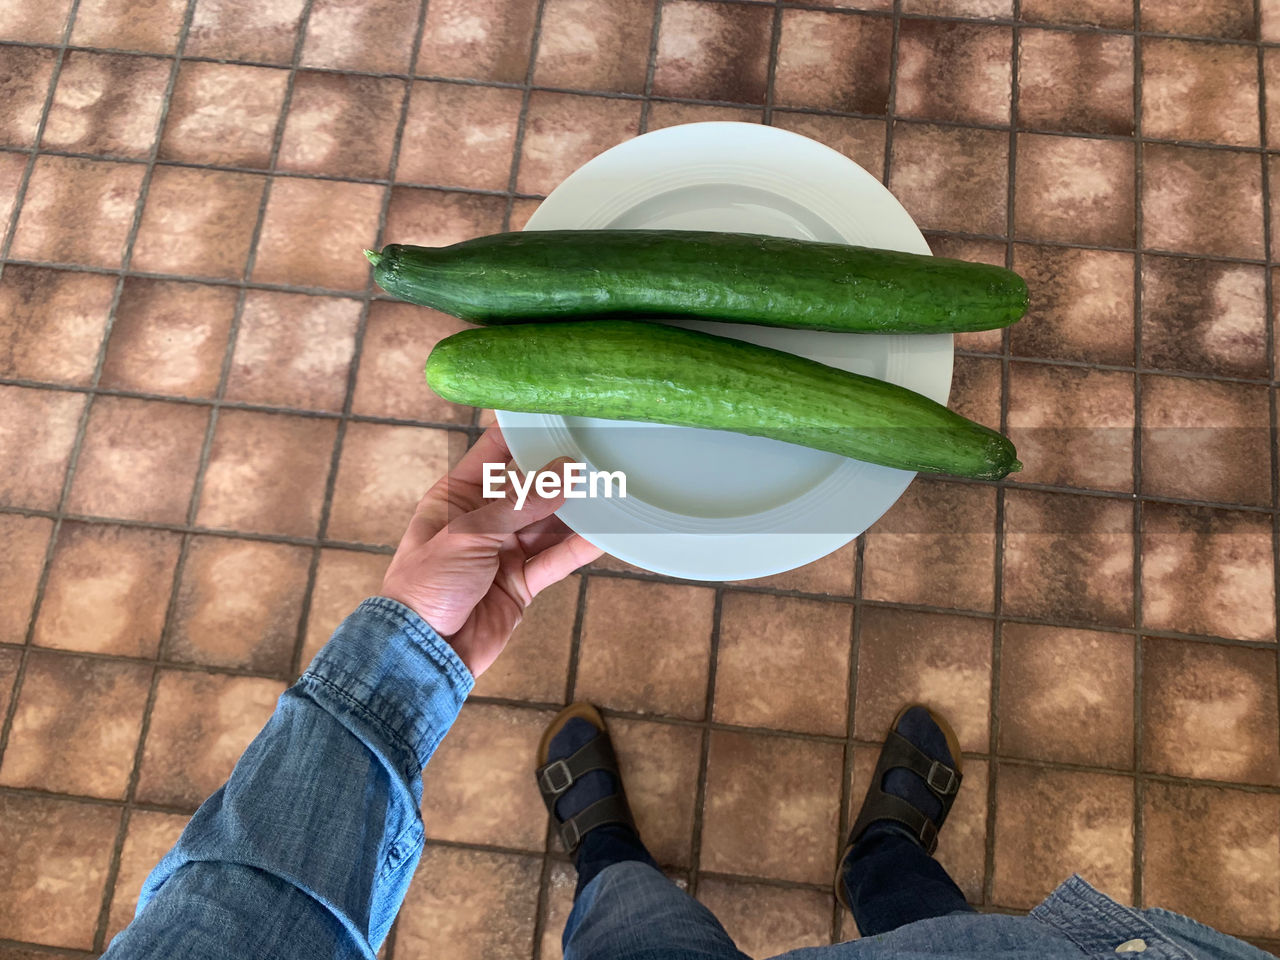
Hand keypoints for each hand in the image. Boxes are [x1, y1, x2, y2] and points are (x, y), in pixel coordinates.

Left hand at [380, 424, 601, 677]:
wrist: (422, 652)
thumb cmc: (425, 586)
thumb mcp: (469, 535)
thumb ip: (520, 504)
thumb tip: (565, 471)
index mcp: (457, 496)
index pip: (494, 452)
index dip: (524, 431)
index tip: (558, 414)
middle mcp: (483, 519)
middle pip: (530, 487)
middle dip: (561, 472)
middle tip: (598, 452)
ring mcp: (504, 550)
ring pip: (549, 522)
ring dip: (577, 510)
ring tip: (611, 489)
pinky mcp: (522, 582)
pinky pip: (556, 559)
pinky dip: (579, 548)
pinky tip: (606, 533)